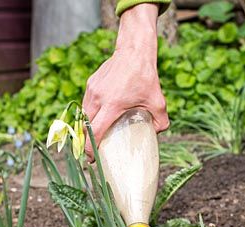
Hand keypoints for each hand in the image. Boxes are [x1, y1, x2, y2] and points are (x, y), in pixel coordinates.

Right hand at [82, 4, 169, 158]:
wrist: (134, 50)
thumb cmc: (145, 76)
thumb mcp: (158, 101)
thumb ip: (161, 121)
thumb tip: (156, 134)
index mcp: (112, 105)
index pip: (94, 132)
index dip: (90, 149)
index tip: (90, 159)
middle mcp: (98, 98)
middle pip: (85, 126)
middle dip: (86, 141)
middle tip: (92, 151)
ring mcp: (92, 90)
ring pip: (83, 114)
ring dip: (87, 126)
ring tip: (94, 135)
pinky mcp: (91, 83)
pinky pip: (86, 103)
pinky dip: (90, 113)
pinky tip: (99, 116)